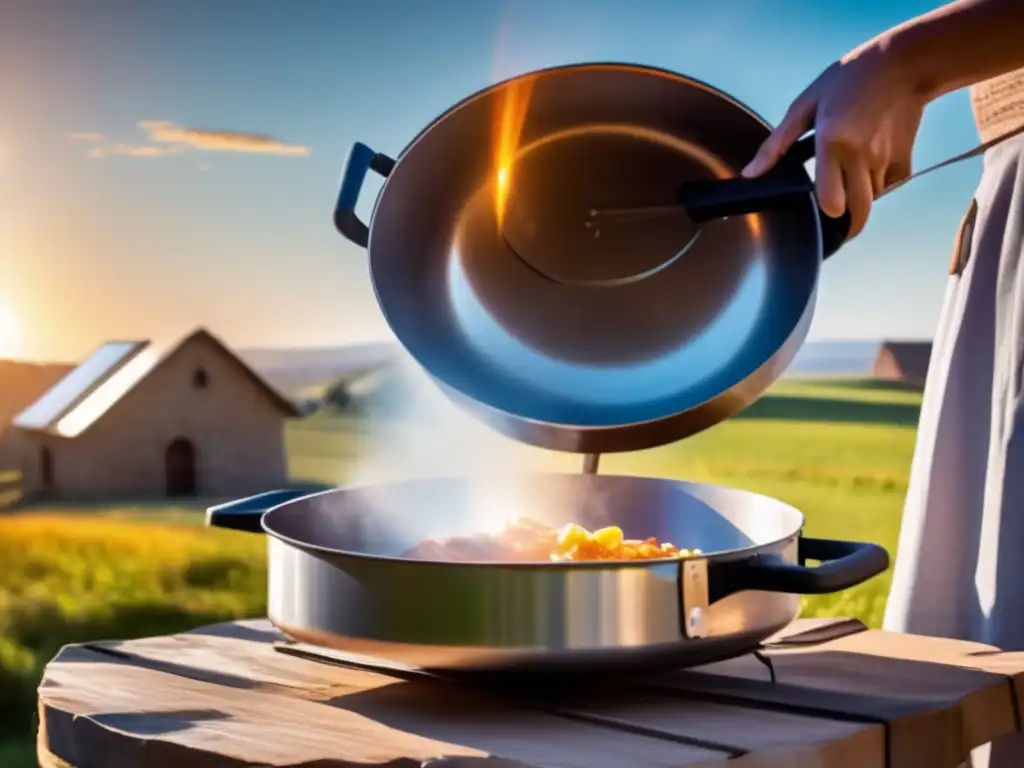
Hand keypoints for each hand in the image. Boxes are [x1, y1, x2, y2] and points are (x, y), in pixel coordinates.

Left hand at [742, 41, 927, 239]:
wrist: (903, 63)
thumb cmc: (850, 78)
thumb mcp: (806, 103)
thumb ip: (777, 143)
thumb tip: (750, 173)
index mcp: (833, 142)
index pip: (831, 202)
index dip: (823, 213)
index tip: (815, 210)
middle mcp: (861, 156)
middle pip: (857, 212)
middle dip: (845, 223)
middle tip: (833, 220)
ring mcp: (885, 159)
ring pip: (871, 200)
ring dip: (859, 199)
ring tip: (847, 183)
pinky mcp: (904, 158)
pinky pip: (889, 186)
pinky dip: (878, 186)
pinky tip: (867, 171)